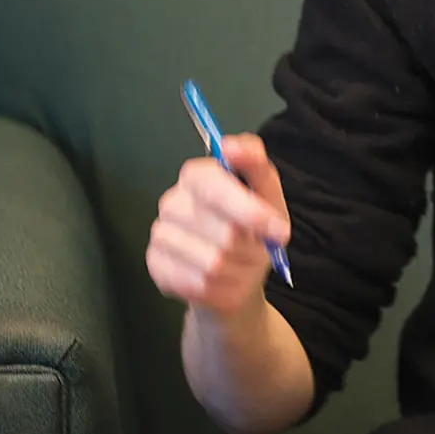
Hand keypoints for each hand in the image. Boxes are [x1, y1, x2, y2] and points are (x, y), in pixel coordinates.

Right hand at [146, 134, 290, 318]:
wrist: (237, 273)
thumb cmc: (253, 228)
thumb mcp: (268, 195)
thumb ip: (256, 166)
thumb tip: (232, 146)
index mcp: (198, 175)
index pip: (214, 185)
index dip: (249, 210)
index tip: (278, 231)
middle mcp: (172, 202)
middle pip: (222, 230)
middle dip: (252, 245)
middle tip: (262, 249)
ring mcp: (160, 236)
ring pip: (213, 262)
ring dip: (240, 268)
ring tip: (242, 263)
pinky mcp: (156, 268)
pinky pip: (199, 284)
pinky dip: (223, 286)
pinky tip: (225, 279)